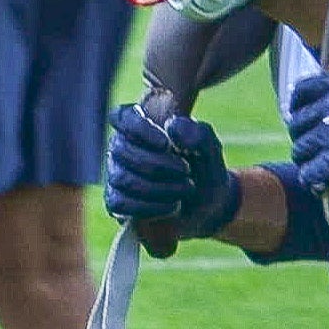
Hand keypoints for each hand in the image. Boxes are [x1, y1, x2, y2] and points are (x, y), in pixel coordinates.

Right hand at [102, 106, 240, 238]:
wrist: (207, 211)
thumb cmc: (204, 173)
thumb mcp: (211, 152)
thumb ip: (198, 134)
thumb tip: (172, 125)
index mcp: (144, 127)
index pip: (122, 117)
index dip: (138, 129)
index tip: (165, 143)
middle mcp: (125, 148)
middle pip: (121, 148)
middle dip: (157, 164)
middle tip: (186, 171)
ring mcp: (117, 175)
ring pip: (121, 178)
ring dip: (157, 187)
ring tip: (184, 189)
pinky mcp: (117, 202)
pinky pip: (119, 203)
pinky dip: (148, 207)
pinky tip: (171, 206)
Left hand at [284, 66, 328, 212]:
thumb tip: (314, 110)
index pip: (303, 90)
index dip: (298, 107)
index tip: (302, 119)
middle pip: (297, 125)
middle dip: (306, 141)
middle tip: (319, 153)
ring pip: (300, 151)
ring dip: (310, 163)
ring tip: (325, 170)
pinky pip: (308, 173)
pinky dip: (314, 182)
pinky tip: (326, 183)